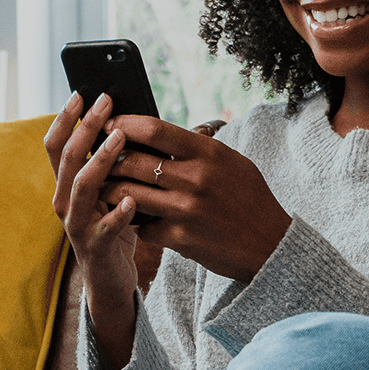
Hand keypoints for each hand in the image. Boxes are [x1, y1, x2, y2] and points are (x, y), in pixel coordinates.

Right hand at [44, 92, 142, 369]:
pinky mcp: (95, 246)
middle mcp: (63, 201)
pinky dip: (118, 212)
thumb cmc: (113, 228)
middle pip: (68, 158)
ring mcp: (76, 224)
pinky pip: (105, 227)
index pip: (55, 145)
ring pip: (82, 186)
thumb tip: (126, 123)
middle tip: (105, 102)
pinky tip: (131, 200)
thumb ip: (109, 165)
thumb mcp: (107, 191)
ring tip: (119, 139)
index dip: (64, 119)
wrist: (110, 280)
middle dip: (85, 127)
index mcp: (65, 185)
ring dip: (100, 159)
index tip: (81, 94)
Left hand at [101, 116, 291, 282]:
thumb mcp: (230, 162)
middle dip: (109, 160)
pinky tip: (131, 218)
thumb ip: (196, 149)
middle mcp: (196, 179)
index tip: (109, 125)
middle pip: (134, 161)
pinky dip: (134, 221)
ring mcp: (186, 210)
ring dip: (111, 190)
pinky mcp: (180, 239)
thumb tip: (155, 133)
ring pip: (129, 194)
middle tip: (98, 160)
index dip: (124, 124)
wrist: (270, 245)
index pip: (155, 129)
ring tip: (104, 186)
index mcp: (208, 153)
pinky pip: (142, 226)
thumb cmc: (249, 198)